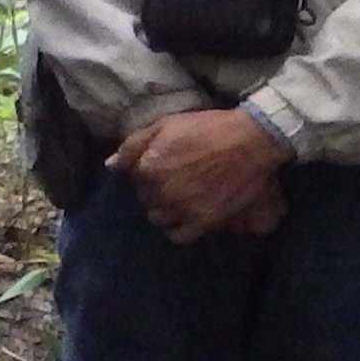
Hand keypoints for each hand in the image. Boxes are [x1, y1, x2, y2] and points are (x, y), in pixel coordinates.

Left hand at [112, 108, 291, 242]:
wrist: (248, 141)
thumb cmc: (206, 128)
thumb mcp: (165, 125)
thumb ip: (133, 146)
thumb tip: (111, 166)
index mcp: (149, 168)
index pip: (135, 178)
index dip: (148, 171)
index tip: (163, 164)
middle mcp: (161, 192)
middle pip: (146, 199)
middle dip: (155, 190)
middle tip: (174, 180)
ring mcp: (182, 209)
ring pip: (159, 218)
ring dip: (164, 209)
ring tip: (179, 198)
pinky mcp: (202, 221)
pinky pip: (179, 235)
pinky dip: (178, 228)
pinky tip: (184, 216)